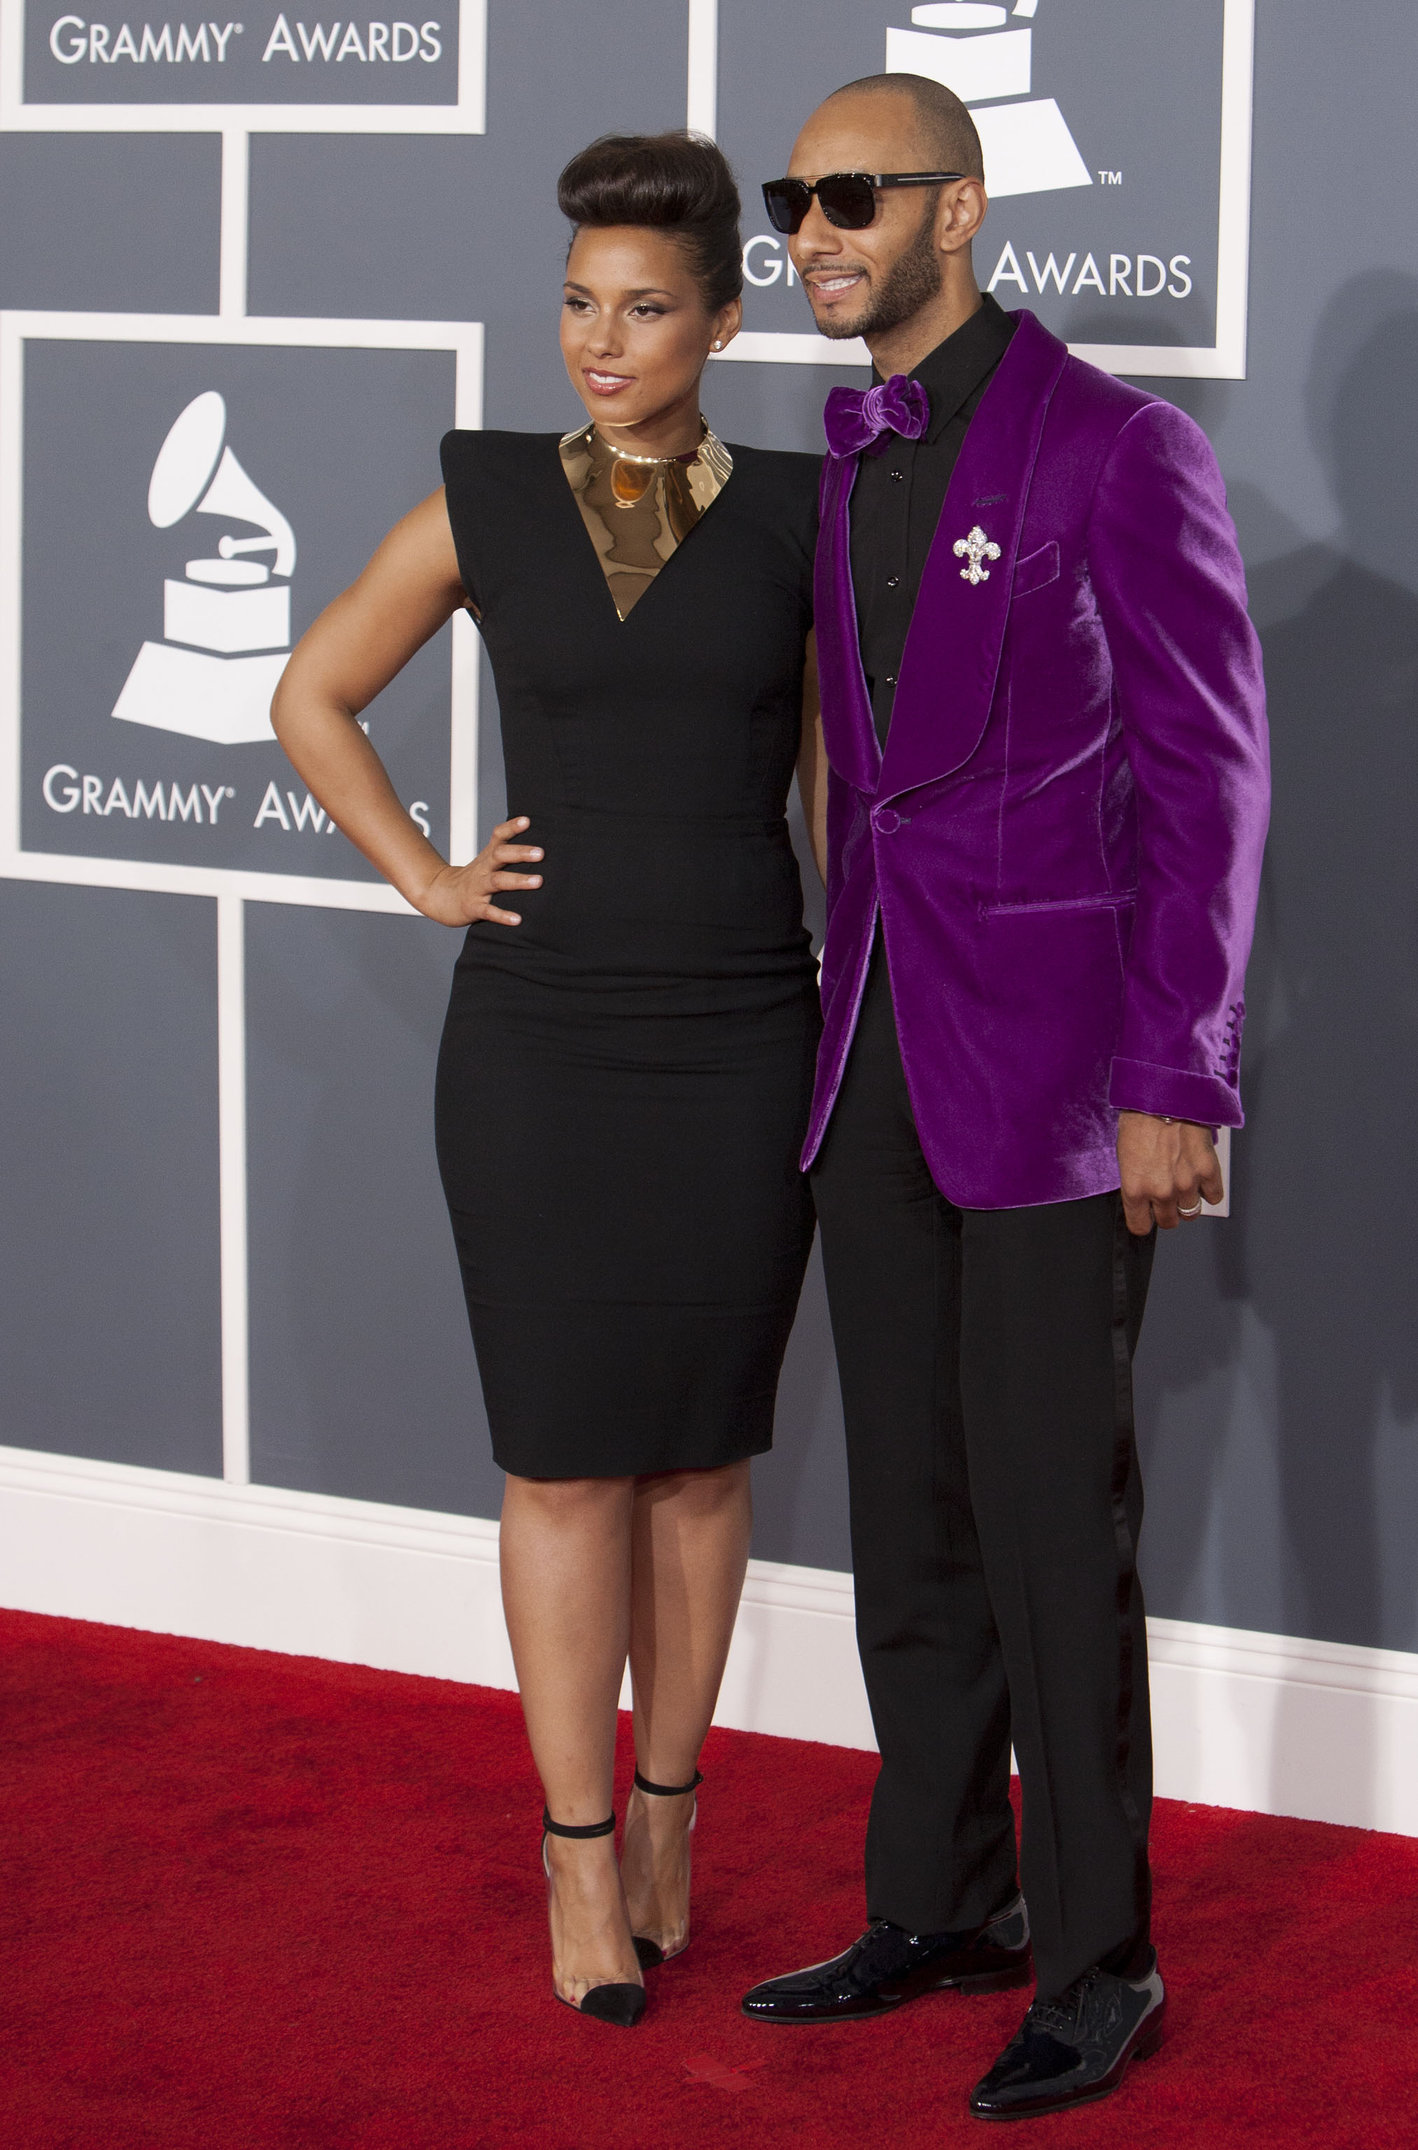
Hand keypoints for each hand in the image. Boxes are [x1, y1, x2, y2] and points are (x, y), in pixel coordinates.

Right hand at [416, 815, 543, 927]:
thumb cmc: (471, 880)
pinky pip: (488, 911)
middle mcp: (483, 870)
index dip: (511, 827)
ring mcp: (477, 888)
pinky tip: (517, 920)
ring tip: (539, 881)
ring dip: (518, 881)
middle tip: (540, 853)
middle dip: (520, 853)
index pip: (498, 837)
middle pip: (500, 855)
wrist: (438, 896)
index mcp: (488, 857)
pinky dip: (503, 916)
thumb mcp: (486, 862)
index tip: (527, 820)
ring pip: (497, 881)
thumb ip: (508, 853)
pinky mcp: (473, 907)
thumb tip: (540, 848)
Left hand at [1117, 1111, 1222, 1234]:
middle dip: (1167, 1212)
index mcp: (1135, 1189)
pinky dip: (1210, 1189)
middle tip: (1167, 1197)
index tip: (1147, 1216)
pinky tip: (1201, 1177)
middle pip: (1169, 1222)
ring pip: (1192, 1212)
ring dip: (1188, 1202)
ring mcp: (1186, 1183)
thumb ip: (1136, 1183)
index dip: (1144, 1221)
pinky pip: (1214, 1196)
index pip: (1140, 1226)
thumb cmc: (1140, 1119)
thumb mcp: (1125, 1156)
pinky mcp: (1208, 1171)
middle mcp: (1161, 1191)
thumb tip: (1144, 1197)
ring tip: (1184, 1185)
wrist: (1163, 1096)